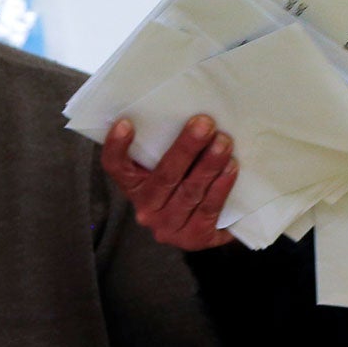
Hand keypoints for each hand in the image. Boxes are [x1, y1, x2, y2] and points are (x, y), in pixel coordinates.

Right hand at [100, 114, 237, 250]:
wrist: (205, 224)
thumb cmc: (184, 182)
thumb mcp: (168, 165)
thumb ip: (165, 145)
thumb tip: (186, 108)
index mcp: (133, 186)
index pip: (116, 166)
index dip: (117, 146)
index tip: (126, 123)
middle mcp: (145, 210)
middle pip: (164, 176)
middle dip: (186, 148)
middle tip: (204, 123)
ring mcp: (169, 227)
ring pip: (190, 192)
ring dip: (209, 165)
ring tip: (224, 142)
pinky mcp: (193, 238)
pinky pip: (208, 209)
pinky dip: (221, 187)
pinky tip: (231, 168)